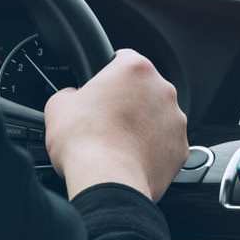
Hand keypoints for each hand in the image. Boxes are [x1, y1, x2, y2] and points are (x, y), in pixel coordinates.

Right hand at [44, 49, 188, 200]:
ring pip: (158, 116)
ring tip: (118, 142)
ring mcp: (176, 119)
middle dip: (128, 101)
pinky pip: (166, 143)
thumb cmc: (85, 141)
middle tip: (105, 119)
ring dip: (142, 125)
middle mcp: (163, 90)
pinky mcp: (180, 147)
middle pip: (144, 88)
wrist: (108, 181)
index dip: (108, 73)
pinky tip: (132, 158)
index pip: (124, 58)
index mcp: (135, 69)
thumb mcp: (59, 105)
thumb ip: (69, 92)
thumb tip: (72, 98)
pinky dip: (153, 149)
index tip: (100, 87)